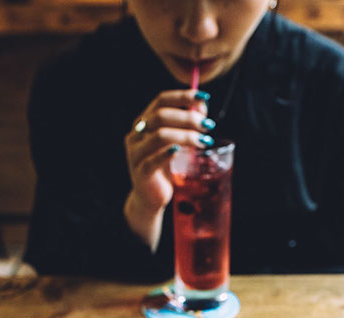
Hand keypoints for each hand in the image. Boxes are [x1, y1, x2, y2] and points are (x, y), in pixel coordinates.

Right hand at [123, 90, 213, 248]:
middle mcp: (136, 134)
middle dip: (187, 118)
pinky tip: (180, 151)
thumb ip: (188, 122)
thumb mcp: (178, 141)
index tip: (204, 97)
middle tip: (207, 126)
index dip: (182, 96)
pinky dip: (167, 153)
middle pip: (160, 116)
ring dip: (184, 136)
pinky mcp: (140, 172)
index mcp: (144, 121)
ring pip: (159, 136)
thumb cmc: (166, 165)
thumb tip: (201, 105)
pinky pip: (153, 160)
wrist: (152, 196)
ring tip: (203, 142)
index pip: (161, 100)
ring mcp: (135, 153)